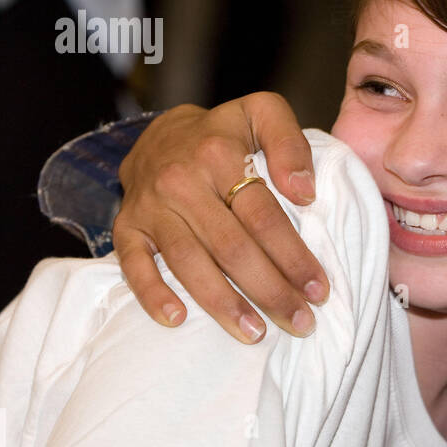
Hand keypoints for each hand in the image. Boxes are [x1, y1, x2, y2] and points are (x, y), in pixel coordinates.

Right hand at [114, 92, 328, 342]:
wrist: (160, 132)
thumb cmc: (224, 132)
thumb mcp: (263, 113)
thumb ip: (290, 142)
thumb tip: (305, 191)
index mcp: (219, 155)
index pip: (263, 216)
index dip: (294, 256)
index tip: (320, 289)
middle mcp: (181, 182)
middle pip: (231, 247)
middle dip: (270, 290)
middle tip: (301, 322)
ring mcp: (150, 207)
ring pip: (188, 263)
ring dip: (223, 304)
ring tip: (255, 334)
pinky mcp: (126, 227)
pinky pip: (133, 265)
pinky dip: (152, 294)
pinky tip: (177, 320)